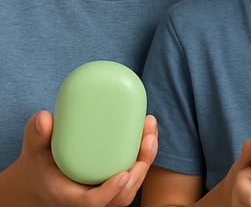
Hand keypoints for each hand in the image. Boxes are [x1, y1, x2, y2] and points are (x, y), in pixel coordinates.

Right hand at [0, 110, 156, 206]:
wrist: (43, 179)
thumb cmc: (39, 166)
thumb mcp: (33, 152)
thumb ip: (36, 135)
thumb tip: (45, 118)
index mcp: (72, 197)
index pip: (94, 202)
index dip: (110, 191)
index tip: (123, 175)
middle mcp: (92, 197)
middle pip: (123, 193)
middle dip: (141, 166)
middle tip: (148, 139)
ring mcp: (106, 191)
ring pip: (133, 183)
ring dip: (146, 158)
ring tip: (150, 130)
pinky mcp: (115, 182)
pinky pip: (134, 174)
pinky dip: (144, 155)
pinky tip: (149, 132)